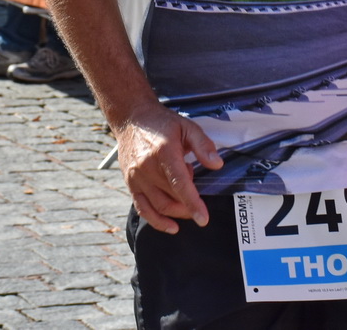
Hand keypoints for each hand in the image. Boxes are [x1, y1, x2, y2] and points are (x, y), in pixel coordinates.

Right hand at [113, 99, 224, 234]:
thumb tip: (217, 165)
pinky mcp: (130, 184)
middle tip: (198, 199)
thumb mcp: (187, 127)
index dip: (192, 203)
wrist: (131, 119)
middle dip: (188, 205)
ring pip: (159, 206)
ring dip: (177, 213)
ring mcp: (137, 178)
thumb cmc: (162, 124)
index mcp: (164, 152)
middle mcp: (147, 168)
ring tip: (187, 205)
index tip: (203, 218)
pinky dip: (157, 221)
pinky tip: (171, 226)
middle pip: (171, 197)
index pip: (179, 183)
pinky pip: (143, 209)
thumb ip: (203, 145)